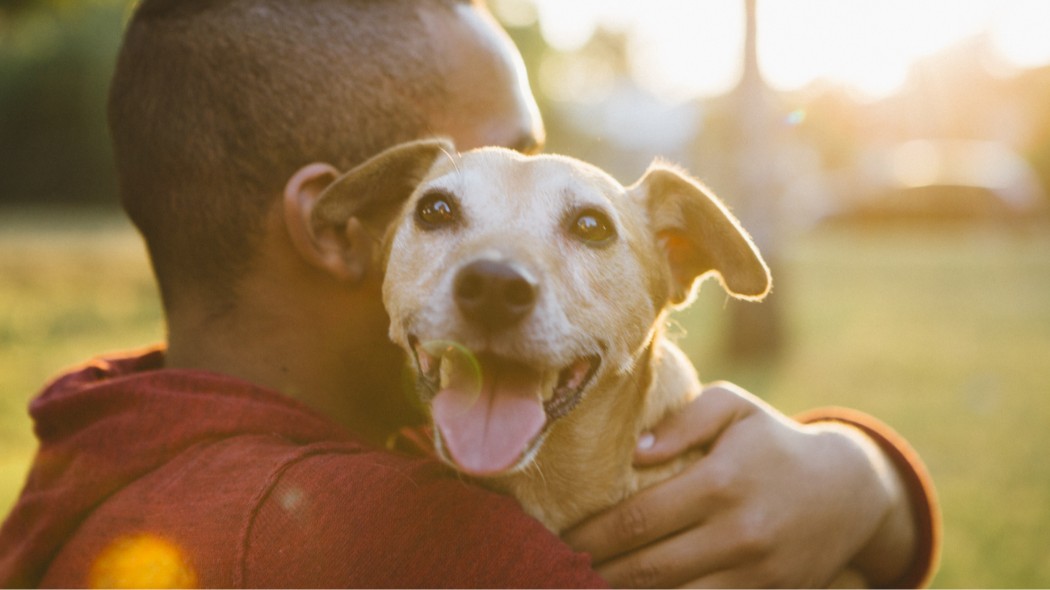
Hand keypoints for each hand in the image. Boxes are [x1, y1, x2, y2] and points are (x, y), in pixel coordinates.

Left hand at [562, 382, 915, 587]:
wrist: (849, 491)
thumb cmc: (773, 441)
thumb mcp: (735, 408)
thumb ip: (684, 420)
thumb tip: (637, 450)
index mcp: (722, 482)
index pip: (639, 519)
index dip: (593, 536)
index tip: (561, 541)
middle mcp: (739, 534)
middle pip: (649, 569)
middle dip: (598, 576)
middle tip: (558, 574)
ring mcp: (757, 574)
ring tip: (588, 589)